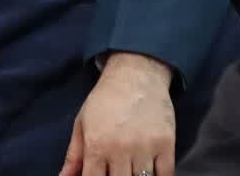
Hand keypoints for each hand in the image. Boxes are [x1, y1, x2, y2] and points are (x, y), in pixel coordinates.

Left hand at [60, 53, 175, 175]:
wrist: (136, 74)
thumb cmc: (105, 98)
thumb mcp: (82, 122)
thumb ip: (74, 155)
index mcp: (97, 145)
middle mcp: (120, 150)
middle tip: (115, 171)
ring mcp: (145, 148)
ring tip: (130, 169)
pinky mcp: (166, 144)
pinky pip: (165, 175)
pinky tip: (150, 173)